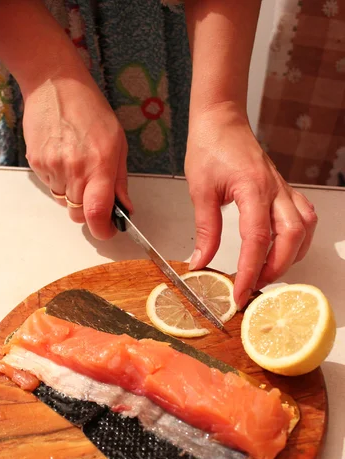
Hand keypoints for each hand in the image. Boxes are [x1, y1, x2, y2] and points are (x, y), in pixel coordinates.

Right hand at [23, 66, 131, 239]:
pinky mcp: (36, 163)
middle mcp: (74, 170)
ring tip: (77, 166)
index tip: (108, 230)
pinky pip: (50, 187)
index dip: (103, 229)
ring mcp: (52, 167)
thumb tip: (124, 209)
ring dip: (73, 195)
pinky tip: (63, 157)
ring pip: (64, 203)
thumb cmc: (90, 109)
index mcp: (99, 165)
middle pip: (78, 214)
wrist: (55, 84)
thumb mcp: (117, 142)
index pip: (96, 213)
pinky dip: (59, 181)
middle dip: (88, 211)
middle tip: (94, 191)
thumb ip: (120, 180)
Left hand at [184, 102, 317, 308]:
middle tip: (253, 287)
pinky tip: (284, 249)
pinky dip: (298, 239)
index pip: (257, 239)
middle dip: (275, 269)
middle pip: (291, 237)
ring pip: (304, 228)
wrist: (222, 121)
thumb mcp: (200, 191)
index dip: (248, 271)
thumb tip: (201, 262)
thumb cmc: (211, 147)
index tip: (238, 292)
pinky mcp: (283, 190)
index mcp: (253, 188)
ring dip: (291, 256)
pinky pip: (304, 217)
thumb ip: (205, 230)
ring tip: (267, 273)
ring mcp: (283, 189)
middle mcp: (274, 189)